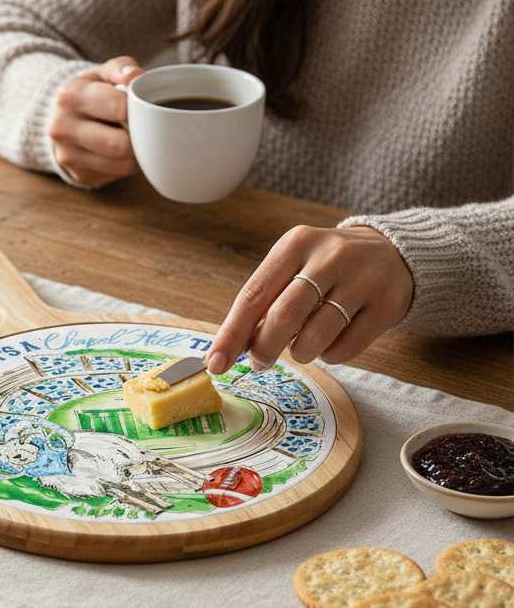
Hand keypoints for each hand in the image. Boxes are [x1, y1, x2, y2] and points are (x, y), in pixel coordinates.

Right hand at [47, 57, 143, 187]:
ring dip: (138, 154)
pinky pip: (117, 176)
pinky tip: (123, 152)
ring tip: (137, 139)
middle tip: (147, 128)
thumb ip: (122, 69)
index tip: (143, 108)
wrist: (61, 118)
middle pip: (119, 145)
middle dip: (141, 138)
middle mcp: (62, 128)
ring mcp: (68, 156)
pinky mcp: (78, 174)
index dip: (139, 110)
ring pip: (122, 165)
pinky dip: (127, 165)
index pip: (118, 108)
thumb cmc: (91, 93)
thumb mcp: (103, 73)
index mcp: (70, 96)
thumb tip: (137, 77)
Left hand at [205, 225, 413, 374]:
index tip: (215, 363)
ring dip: (300, 353)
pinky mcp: (388, 305)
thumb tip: (229, 348)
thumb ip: (264, 302)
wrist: (393, 253)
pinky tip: (332, 341)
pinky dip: (330, 355)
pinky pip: (346, 349)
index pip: (254, 294)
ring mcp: (363, 279)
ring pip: (316, 336)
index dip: (232, 333)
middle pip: (284, 315)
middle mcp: (330, 256)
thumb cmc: (326, 268)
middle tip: (259, 363)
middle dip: (264, 348)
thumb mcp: (293, 268)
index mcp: (296, 244)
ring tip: (301, 346)